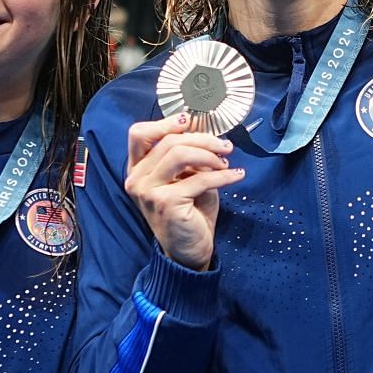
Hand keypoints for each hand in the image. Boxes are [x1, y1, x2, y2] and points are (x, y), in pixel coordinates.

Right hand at [125, 112, 243, 270]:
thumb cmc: (189, 213)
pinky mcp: (166, 203)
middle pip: (169, 141)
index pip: (139, 134)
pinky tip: (236, 176)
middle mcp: (137, 179)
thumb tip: (202, 132)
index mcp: (137, 169)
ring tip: (226, 163)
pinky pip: (200, 178)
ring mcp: (148, 191)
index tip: (190, 121)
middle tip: (225, 147)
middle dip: (203, 139)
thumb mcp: (186, 179)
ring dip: (210, 155)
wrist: (189, 251)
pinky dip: (223, 175)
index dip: (165, 123)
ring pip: (180, 154)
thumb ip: (187, 157)